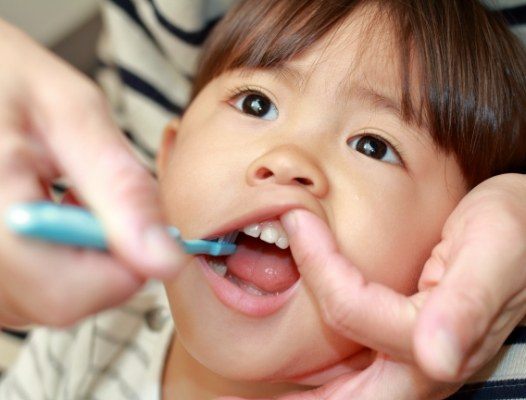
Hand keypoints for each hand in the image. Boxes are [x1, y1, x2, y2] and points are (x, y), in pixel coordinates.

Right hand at [0, 19, 186, 327]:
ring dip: (82, 255)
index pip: (69, 294)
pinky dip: (58, 256)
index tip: (144, 224)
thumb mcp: (70, 114)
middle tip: (98, 196)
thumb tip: (165, 258)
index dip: (126, 266)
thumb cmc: (3, 73)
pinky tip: (51, 211)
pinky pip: (30, 285)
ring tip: (68, 196)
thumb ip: (120, 188)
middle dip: (108, 255)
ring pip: (49, 296)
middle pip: (62, 300)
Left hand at [266, 173, 524, 398]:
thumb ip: (468, 306)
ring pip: (343, 396)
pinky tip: (291, 382)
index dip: (320, 265)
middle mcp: (418, 365)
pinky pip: (351, 377)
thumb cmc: (514, 231)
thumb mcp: (494, 252)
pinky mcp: (401, 347)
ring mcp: (409, 362)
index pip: (353, 310)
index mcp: (435, 339)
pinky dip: (317, 384)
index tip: (297, 218)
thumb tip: (437, 359)